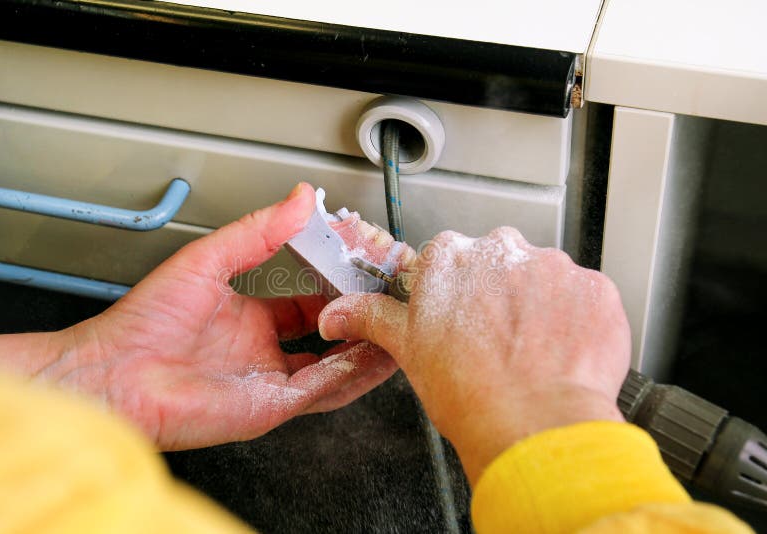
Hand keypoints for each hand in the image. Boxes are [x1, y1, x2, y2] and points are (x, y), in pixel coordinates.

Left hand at [0, 183, 396, 449]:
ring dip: (368, 348)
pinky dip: (351, 373)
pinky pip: (323, 390)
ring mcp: (271, 382)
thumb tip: (298, 200)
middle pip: (330, 337)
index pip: (310, 303)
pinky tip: (373, 352)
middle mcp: (265, 352)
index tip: (361, 269)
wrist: (114, 373)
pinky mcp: (271, 406)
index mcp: (251, 319)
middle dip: (361, 317)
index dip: (338, 287)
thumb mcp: (208, 261)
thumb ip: (257, 232)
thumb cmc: (144, 323)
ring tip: (396, 325)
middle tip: (389, 298)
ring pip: (336, 368)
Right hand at [318, 227, 629, 483]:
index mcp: (450, 257)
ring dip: (539, 307)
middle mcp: (502, 248)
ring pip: (543, 279)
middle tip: (495, 341)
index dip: (457, 296)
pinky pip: (583, 298)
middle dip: (498, 294)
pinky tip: (561, 353)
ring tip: (531, 353)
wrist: (534, 427)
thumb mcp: (407, 350)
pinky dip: (575, 321)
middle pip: (499, 263)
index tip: (462, 319)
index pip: (451, 262)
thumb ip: (370, 318)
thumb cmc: (468, 393)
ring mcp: (553, 266)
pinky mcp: (595, 288)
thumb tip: (335, 315)